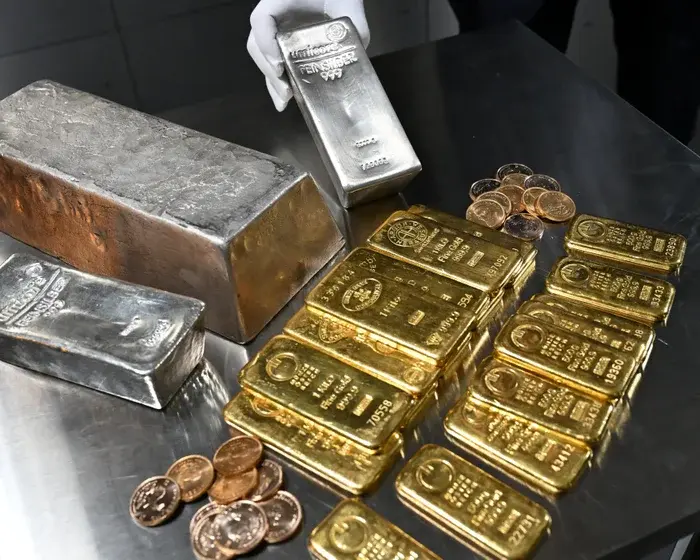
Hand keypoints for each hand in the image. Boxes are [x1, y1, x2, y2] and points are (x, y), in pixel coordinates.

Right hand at [248, 0, 369, 110]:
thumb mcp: (350, 7)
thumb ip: (355, 28)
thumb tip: (353, 61)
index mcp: (282, 1)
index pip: (261, 19)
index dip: (265, 42)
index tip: (280, 65)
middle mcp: (274, 18)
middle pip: (257, 44)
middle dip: (269, 71)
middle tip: (286, 92)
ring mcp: (276, 33)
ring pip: (263, 58)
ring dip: (271, 81)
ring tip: (284, 101)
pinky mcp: (283, 47)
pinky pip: (274, 64)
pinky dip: (277, 82)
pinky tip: (285, 100)